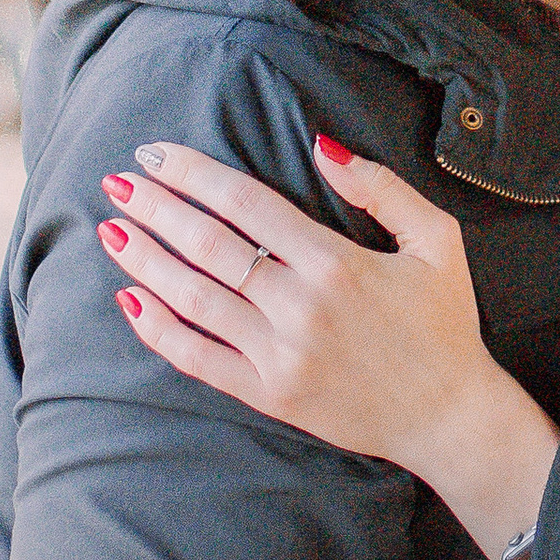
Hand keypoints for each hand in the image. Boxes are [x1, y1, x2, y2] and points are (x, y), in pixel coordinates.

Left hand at [103, 139, 558, 557]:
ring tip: (111, 230)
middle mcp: (300, 307)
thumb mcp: (437, 239)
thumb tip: (321, 144)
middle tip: (116, 181)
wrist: (448, 415)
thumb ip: (382, 187)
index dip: (195, 174)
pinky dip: (160, 330)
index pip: (246, 203)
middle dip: (156, 209)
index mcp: (336, 262)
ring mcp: (280, 355)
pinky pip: (199, 359)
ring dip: (146, 261)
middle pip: (209, 246)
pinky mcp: (270, 395)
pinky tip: (130, 299)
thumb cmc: (444, 322)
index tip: (157, 153)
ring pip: (194, 299)